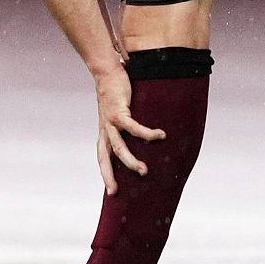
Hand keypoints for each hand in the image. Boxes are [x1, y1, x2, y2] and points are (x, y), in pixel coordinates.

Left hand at [95, 69, 164, 194]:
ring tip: (144, 170)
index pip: (103, 157)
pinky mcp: (118, 111)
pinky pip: (134, 127)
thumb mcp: (120, 113)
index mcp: (105, 132)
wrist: (106, 72)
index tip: (111, 192)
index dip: (106, 173)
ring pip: (118, 147)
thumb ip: (130, 125)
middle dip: (110, 174)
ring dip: (130, 160)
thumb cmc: (116, 93)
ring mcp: (110, 121)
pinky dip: (147, 133)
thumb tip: (147, 135)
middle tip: (116, 191)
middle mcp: (105, 129)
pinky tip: (161, 136)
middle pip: (106, 157)